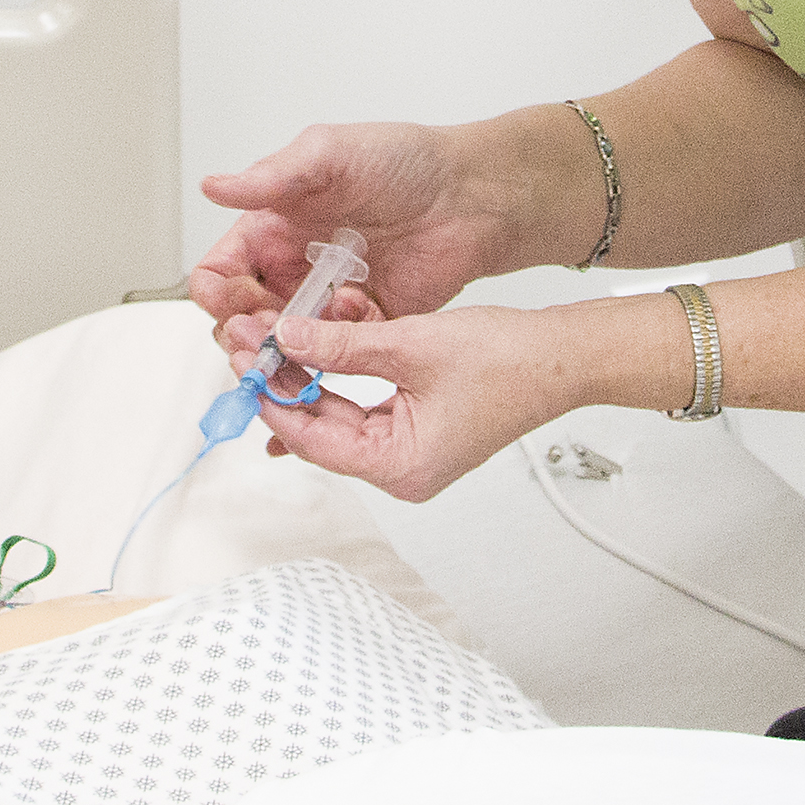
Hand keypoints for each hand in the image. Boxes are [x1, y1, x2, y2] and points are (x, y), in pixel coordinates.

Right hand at [188, 121, 520, 338]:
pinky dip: (330, 350)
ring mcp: (327, 299)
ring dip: (279, 352)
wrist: (470, 195)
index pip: (220, 270)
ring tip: (291, 345)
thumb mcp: (329, 153)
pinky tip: (351, 321)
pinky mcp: (363, 325)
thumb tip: (212, 186)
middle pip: (242, 317)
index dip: (215, 291)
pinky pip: (333, 354)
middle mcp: (293, 266)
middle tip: (258, 335)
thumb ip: (271, 178)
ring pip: (282, 344)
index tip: (227, 300)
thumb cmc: (404, 161)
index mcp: (273, 226)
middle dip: (240, 332)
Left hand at [247, 302, 569, 504]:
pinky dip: (337, 377)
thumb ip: (341, 345)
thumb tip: (287, 338)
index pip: (312, 438)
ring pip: (337, 414)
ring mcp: (409, 451)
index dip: (272, 396)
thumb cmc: (507, 362)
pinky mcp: (416, 428)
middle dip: (283, 380)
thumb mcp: (409, 345)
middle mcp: (402, 469)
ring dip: (307, 374)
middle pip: (319, 428)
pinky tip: (311, 347)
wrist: (561, 356)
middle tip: (249, 339)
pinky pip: (361, 407)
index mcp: (400, 466)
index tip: (244, 360)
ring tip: (273, 336)